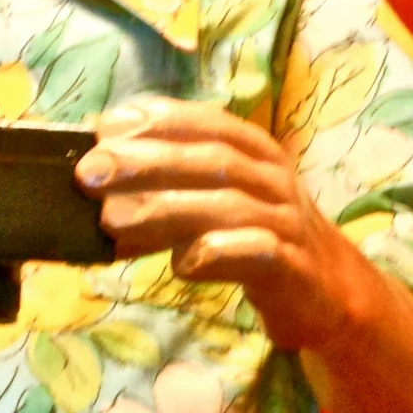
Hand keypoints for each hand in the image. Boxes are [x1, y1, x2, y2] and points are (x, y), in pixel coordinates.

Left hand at [75, 97, 353, 350]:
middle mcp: (272, 177)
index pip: (205, 122)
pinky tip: (180, 264)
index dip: (155, 120)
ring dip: (166, 209)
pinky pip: (255, 252)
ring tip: (112, 220)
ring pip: (227, 205)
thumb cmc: (254, 236)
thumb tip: (95, 176)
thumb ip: (166, 185)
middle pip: (210, 158)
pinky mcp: (293, 266)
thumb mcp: (212, 202)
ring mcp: (286, 220)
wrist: (324, 291)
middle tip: (89, 173)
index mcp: (253, 150)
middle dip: (145, 161)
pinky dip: (216, 253)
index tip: (102, 128)